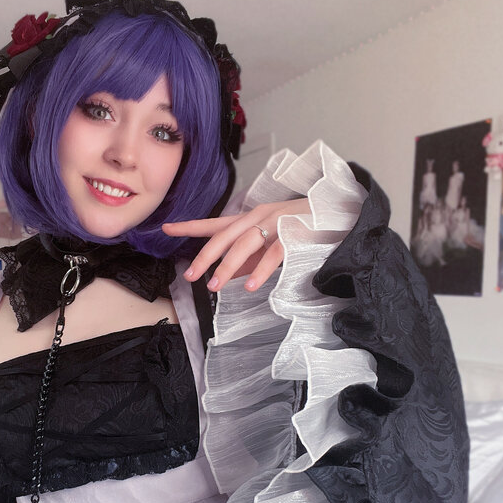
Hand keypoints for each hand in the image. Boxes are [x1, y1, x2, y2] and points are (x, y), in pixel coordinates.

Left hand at [162, 199, 310, 292]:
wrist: (336, 215)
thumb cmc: (300, 230)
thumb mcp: (267, 244)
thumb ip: (248, 259)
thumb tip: (227, 275)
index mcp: (249, 219)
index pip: (214, 223)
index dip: (189, 226)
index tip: (166, 228)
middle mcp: (258, 217)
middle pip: (223, 237)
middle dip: (204, 257)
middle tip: (190, 276)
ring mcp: (274, 224)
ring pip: (244, 245)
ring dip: (227, 267)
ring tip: (215, 287)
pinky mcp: (293, 235)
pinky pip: (273, 254)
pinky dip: (261, 271)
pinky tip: (252, 287)